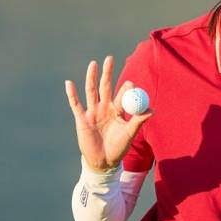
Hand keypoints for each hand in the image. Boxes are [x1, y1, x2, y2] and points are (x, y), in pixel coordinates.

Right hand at [65, 56, 152, 172]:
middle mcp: (105, 108)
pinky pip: (75, 104)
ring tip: (94, 64)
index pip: (122, 94)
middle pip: (105, 86)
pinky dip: (72, 94)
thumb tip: (152, 110)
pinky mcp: (81, 119)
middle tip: (110, 58)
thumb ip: (138, 121)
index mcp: (118, 110)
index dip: (126, 89)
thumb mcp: (129, 134)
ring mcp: (92, 112)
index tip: (131, 84)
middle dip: (107, 73)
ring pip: (91, 91)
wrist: (104, 162)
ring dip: (91, 77)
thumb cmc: (119, 147)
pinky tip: (69, 83)